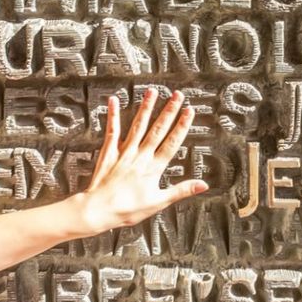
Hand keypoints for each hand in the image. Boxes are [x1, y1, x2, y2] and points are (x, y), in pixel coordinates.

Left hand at [69, 88, 208, 236]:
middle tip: (177, 94)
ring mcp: (124, 152)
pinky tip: (114, 100)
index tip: (189, 110)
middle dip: (168, 111)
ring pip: (138, 126)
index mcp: (154, 168)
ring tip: (152, 91)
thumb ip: (181, 190)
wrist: (98, 210)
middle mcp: (140, 156)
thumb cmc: (128, 210)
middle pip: (157, 130)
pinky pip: (113, 130)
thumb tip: (203, 185)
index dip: (181, 126)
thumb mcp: (159, 202)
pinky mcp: (109, 152)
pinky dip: (113, 115)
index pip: (171, 143)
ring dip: (146, 108)